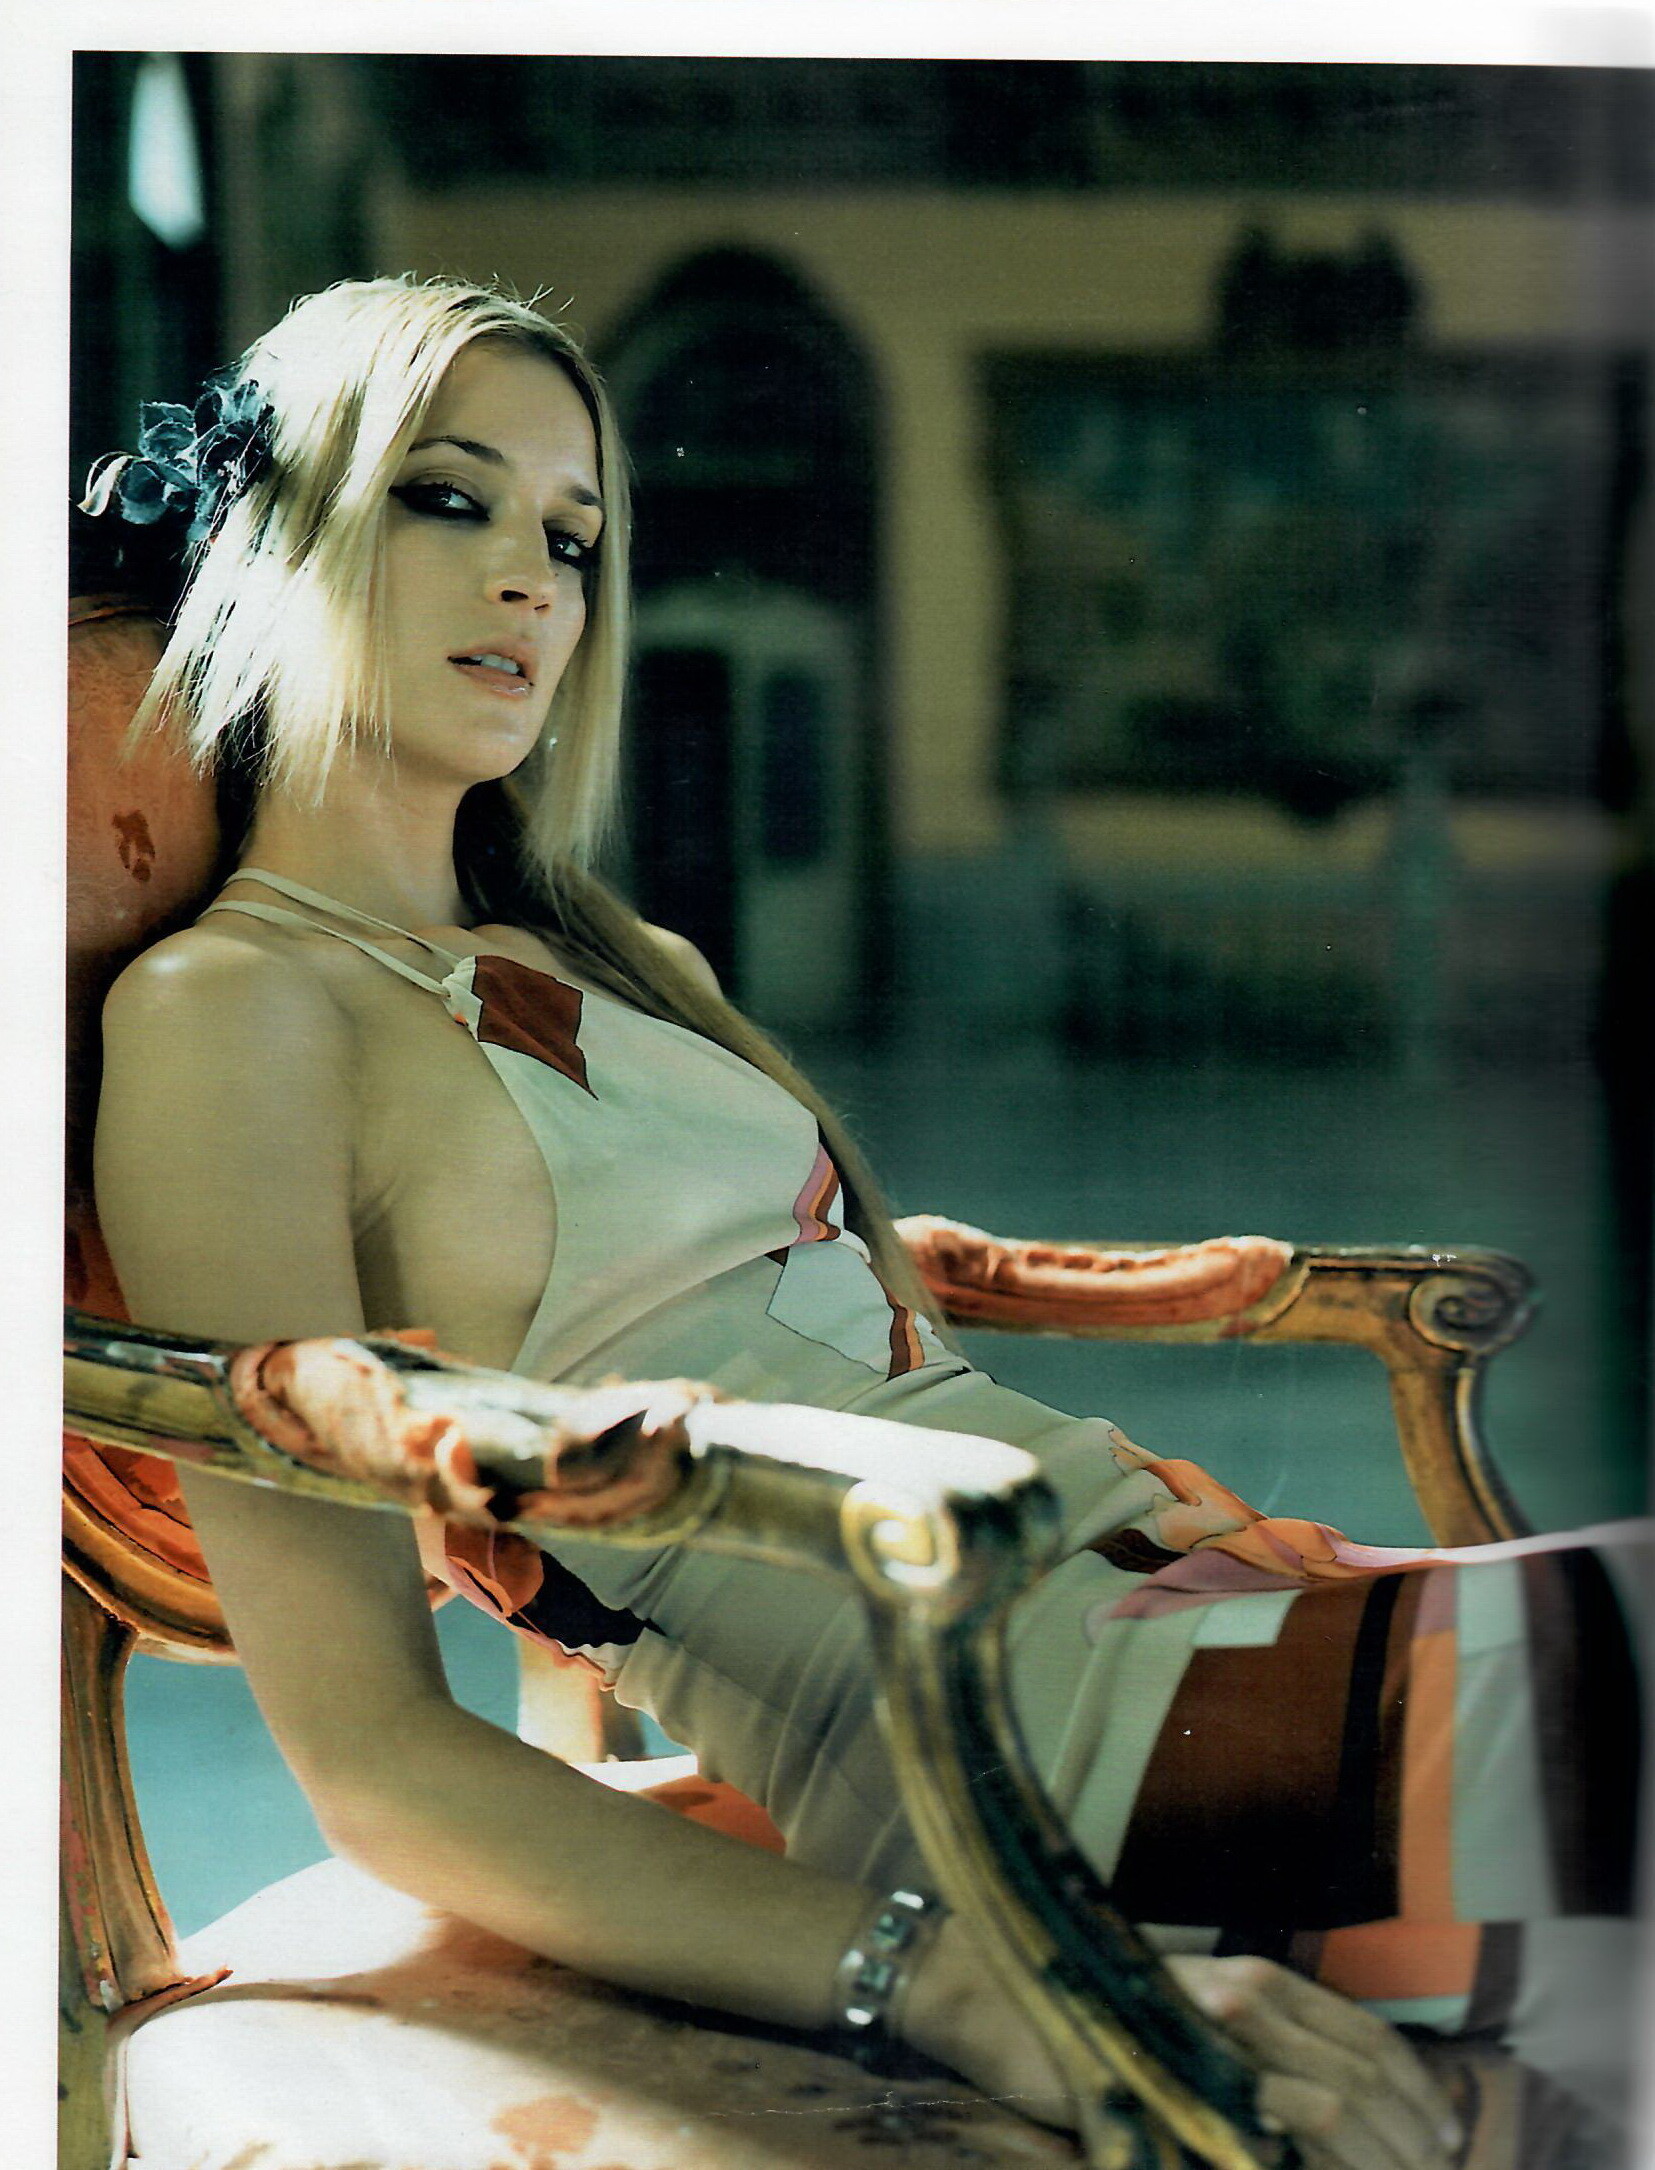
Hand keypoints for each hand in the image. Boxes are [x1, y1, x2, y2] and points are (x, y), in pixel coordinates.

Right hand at [904, 1925, 1463, 2169]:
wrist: (1002, 2000)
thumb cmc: (1094, 2015)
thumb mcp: (1188, 2020)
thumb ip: (1250, 2050)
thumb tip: (1325, 2102)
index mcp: (1255, 1979)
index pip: (1365, 2034)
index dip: (1418, 2090)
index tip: (1446, 2136)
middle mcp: (1246, 1996)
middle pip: (1362, 2071)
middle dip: (1413, 2137)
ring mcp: (1214, 2037)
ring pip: (1334, 2105)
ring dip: (1378, 2157)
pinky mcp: (1182, 2078)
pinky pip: (1271, 2128)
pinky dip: (1308, 2162)